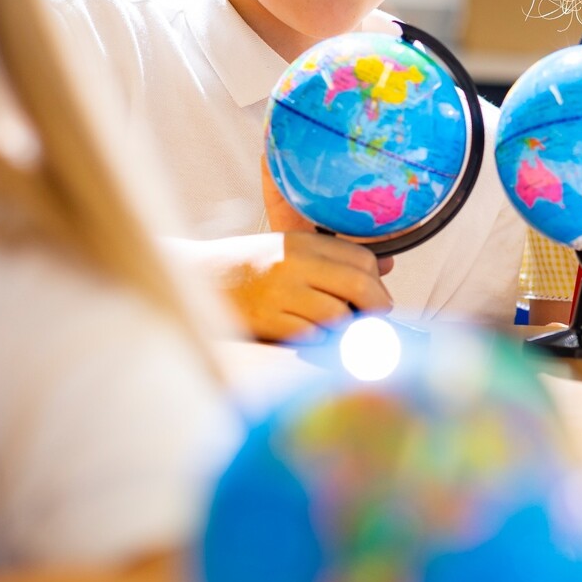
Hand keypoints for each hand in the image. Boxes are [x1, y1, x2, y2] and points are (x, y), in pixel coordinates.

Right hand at [192, 233, 392, 341]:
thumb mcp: (289, 250)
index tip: (379, 298)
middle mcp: (294, 263)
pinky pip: (312, 335)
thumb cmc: (247, 266)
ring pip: (338, 313)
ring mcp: (280, 292)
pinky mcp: (268, 320)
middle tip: (377, 321)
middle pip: (358, 285)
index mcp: (301, 242)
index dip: (378, 282)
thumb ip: (334, 258)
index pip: (360, 259)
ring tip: (342, 331)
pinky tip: (313, 337)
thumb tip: (384, 267)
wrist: (196, 278)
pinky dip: (320, 339)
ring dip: (347, 327)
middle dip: (376, 306)